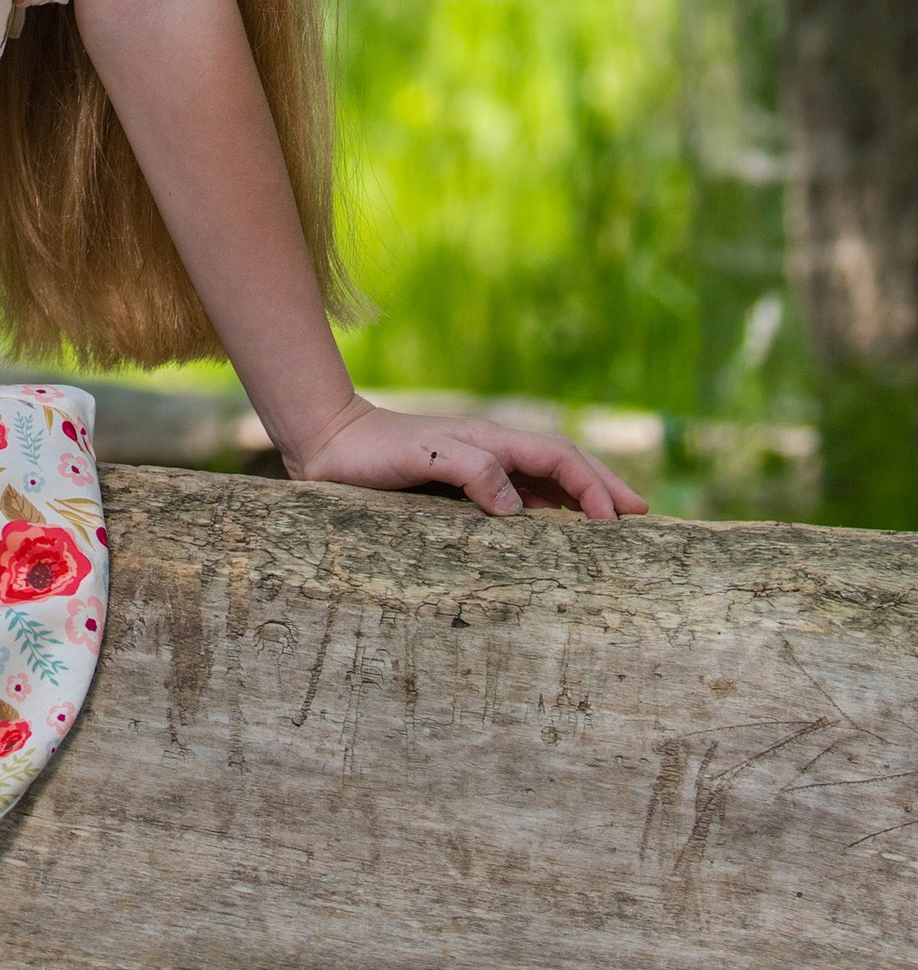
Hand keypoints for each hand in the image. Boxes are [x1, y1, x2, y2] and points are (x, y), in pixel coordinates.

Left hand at [285, 394, 648, 520]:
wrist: (328, 442)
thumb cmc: (370, 452)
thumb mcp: (420, 457)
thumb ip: (469, 471)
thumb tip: (516, 507)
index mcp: (491, 440)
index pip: (558, 460)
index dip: (592, 487)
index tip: (617, 520)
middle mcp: (492, 451)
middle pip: (563, 465)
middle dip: (603, 487)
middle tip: (641, 515)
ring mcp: (478, 466)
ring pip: (544, 480)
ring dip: (580, 498)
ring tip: (612, 525)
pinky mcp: (460, 484)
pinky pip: (518, 494)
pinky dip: (547, 508)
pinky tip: (555, 528)